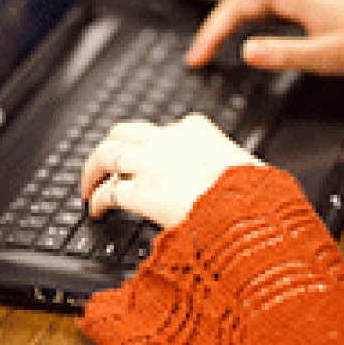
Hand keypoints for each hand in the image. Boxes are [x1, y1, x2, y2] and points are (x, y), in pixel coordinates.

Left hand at [80, 113, 266, 227]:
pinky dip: (97, 200)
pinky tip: (96, 210)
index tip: (140, 158)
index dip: (144, 146)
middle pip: (122, 133)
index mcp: (194, 129)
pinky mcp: (141, 192)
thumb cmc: (255, 195)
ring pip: (107, 155)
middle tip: (101, 165)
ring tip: (88, 186)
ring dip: (92, 170)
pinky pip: (108, 192)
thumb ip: (221, 160)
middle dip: (109, 148)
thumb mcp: (241, 164)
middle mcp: (168, 140)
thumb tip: (220, 170)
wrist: (254, 215)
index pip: (158, 130)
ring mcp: (152, 163)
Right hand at [173, 0, 343, 75]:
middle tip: (196, 56)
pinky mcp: (302, 5)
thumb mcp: (325, 56)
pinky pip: (263, 8)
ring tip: (207, 49)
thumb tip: (245, 52)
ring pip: (249, 4)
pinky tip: (237, 33)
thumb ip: (284, 54)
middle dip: (212, 25)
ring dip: (224, 25)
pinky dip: (242, 20)